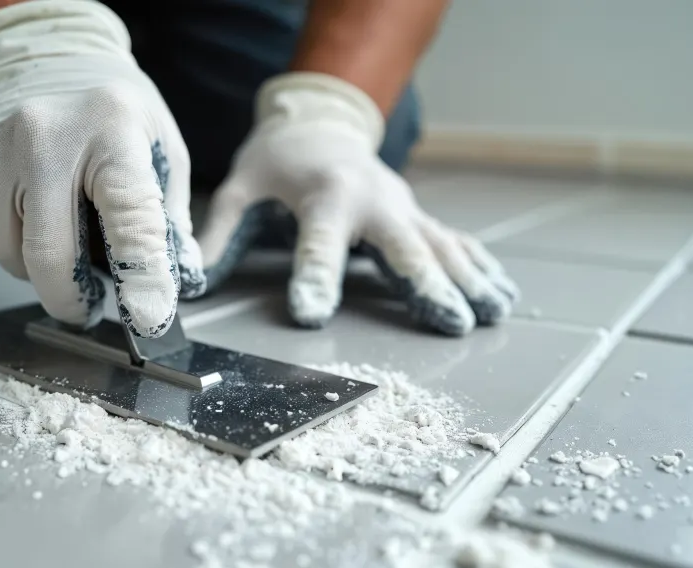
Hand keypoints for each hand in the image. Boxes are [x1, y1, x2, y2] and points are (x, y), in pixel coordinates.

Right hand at [0, 0, 204, 336]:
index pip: (130, 215)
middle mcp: (42, 134)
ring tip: (51, 226)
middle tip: (85, 305)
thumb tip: (175, 283)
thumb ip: (168, 216)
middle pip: (49, 257)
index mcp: (112, 130)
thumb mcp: (159, 144)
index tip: (148, 315)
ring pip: (8, 258)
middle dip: (70, 300)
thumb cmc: (106, 107)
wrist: (36, 47)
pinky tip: (14, 209)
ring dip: (34, 265)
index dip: (141, 274)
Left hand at [196, 73, 517, 334]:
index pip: (318, 243)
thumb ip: (218, 235)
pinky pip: (454, 243)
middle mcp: (372, 201)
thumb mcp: (240, 189)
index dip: (314, 278)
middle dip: (426, 285)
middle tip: (449, 321)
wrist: (320, 120)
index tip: (311, 313)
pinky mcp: (418, 216)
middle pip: (402, 247)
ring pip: (441, 247)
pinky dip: (480, 268)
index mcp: (324, 196)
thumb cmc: (277, 161)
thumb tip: (190, 281)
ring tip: (492, 314)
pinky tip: (502, 295)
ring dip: (468, 281)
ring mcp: (402, 208)